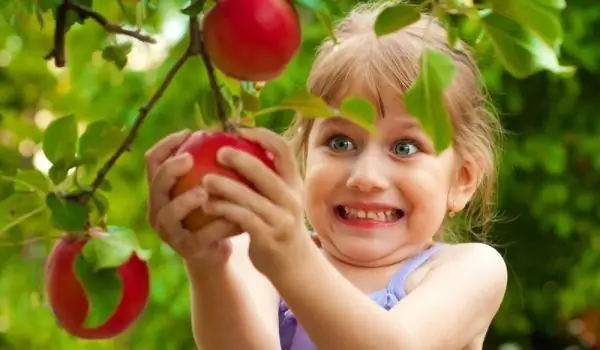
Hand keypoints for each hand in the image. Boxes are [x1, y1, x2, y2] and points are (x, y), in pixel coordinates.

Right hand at [145, 129, 241, 265]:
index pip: (152, 161)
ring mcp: (169, 232)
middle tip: (189, 159)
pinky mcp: (187, 250)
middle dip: (170, 170)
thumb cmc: (214, 209)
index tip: (189, 133)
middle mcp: (158, 209)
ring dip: (184, 201)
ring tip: (203, 191)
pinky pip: (199, 236)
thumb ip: (211, 162)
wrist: (215, 251)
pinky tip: (232, 216)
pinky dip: (215, 225)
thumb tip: (227, 129)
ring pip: (169, 214)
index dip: (166, 144)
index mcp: (160, 189)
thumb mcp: (210, 185)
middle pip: (156, 185)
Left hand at [199, 127, 313, 276]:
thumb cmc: (279, 227)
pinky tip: (208, 205)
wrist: (295, 267)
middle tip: (219, 151)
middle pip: (266, 173)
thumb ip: (266, 179)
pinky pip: (243, 220)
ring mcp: (282, 220)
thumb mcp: (281, 200)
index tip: (241, 131)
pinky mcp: (270, 239)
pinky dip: (225, 210)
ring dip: (226, 187)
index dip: (263, 137)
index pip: (284, 151)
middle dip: (241, 159)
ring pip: (251, 198)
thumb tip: (239, 149)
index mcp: (294, 184)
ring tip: (205, 180)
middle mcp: (291, 199)